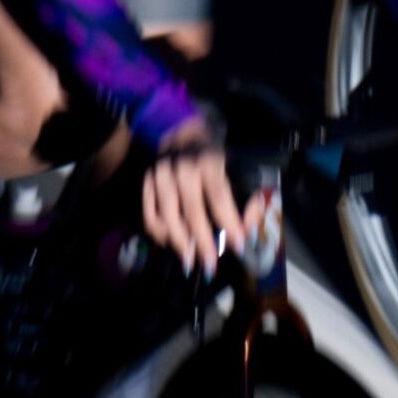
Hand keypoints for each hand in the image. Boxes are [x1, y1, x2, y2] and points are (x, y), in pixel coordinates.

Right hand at [141, 119, 267, 271]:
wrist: (181, 132)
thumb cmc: (214, 157)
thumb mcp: (238, 168)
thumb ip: (249, 197)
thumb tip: (249, 229)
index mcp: (209, 162)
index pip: (219, 197)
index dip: (229, 222)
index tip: (238, 245)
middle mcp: (183, 168)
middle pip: (192, 210)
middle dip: (203, 241)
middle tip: (211, 265)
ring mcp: (161, 176)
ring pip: (167, 215)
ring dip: (179, 242)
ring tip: (191, 261)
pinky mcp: (147, 183)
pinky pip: (149, 215)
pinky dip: (159, 234)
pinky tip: (172, 244)